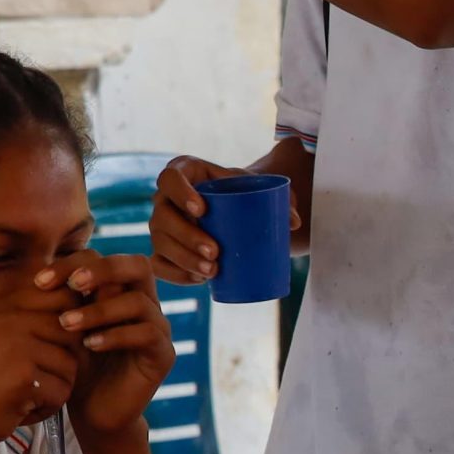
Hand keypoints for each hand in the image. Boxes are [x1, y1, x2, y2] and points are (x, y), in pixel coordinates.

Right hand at [0, 282, 82, 453]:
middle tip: (35, 381)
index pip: (62, 296)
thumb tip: (78, 314)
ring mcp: (17, 345)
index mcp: (2, 305)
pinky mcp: (25, 376)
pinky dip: (46, 409)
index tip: (49, 350)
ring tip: (23, 397)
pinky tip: (19, 411)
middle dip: (63, 363)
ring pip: (71, 365)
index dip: (69, 326)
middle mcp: (8, 317)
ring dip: (54, 389)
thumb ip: (27, 321)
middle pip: (73, 333)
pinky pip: (62, 392)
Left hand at [42, 253, 172, 442]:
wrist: (92, 413)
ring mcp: (158, 328)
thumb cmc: (75, 367)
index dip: (72, 263)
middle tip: (73, 285)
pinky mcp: (163, 355)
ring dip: (100, 309)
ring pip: (138, 301)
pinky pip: (147, 333)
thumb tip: (36, 271)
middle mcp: (144, 303)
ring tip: (68, 323)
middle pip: (137, 265)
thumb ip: (60, 301)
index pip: (103, 258)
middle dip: (102, 270)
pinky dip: (116, 335)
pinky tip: (90, 345)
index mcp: (119, 290)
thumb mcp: (62, 329)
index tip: (40, 282)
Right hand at [150, 156, 294, 285]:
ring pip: (160, 243)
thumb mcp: (258, 188)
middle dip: (186, 236)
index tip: (202, 209)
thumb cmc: (242, 193)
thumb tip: (294, 222)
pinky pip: (159, 264)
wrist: (234, 210)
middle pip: (162, 215)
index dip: (180, 192)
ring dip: (183, 260)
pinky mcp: (163, 250)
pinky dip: (176, 274)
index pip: (170, 177)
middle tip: (215, 252)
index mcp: (184, 173)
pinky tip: (197, 280)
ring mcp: (161, 226)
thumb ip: (280, 199)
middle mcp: (165, 198)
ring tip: (212, 271)